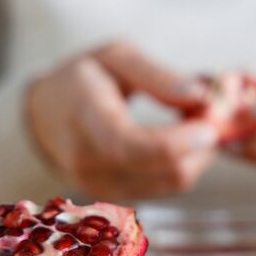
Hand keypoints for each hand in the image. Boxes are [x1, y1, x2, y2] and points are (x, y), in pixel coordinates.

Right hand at [26, 42, 218, 200]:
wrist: (44, 116)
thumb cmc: (82, 78)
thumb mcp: (115, 57)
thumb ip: (157, 75)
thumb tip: (201, 96)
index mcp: (86, 121)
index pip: (135, 146)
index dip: (181, 140)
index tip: (211, 121)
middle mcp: (91, 164)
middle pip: (166, 171)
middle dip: (201, 144)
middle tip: (211, 111)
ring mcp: (103, 188)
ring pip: (174, 182)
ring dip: (198, 154)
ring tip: (194, 120)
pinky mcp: (118, 199)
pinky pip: (167, 187)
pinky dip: (185, 164)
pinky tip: (182, 139)